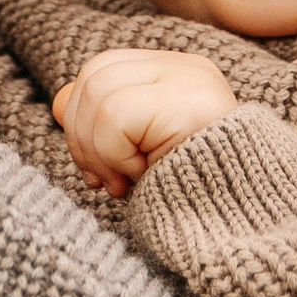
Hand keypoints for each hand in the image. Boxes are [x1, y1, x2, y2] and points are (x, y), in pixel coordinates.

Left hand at [51, 46, 237, 192]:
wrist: (238, 228)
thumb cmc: (187, 196)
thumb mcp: (134, 156)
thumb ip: (99, 124)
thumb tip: (58, 103)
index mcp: (176, 74)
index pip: (101, 70)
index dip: (80, 117)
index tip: (94, 171)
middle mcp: (187, 68)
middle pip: (94, 75)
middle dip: (80, 136)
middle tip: (102, 182)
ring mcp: (192, 81)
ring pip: (99, 93)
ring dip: (97, 151)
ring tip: (122, 183)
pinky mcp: (191, 103)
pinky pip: (115, 116)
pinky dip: (113, 156)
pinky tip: (139, 177)